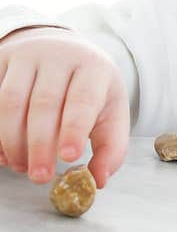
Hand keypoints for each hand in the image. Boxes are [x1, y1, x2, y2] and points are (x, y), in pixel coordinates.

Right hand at [0, 27, 129, 187]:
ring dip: (12, 140)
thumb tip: (99, 180)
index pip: (83, 99)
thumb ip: (111, 146)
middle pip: (45, 103)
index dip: (74, 129)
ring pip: (12, 101)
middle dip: (39, 145)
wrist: (63, 50)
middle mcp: (60, 57)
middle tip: (39, 176)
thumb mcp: (111, 111)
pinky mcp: (2, 60)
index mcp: (94, 67)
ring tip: (20, 166)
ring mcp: (27, 57)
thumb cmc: (90, 89)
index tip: (68, 157)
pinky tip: (2, 153)